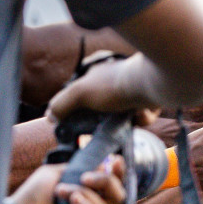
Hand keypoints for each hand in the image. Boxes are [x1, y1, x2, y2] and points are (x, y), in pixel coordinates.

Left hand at [9, 158, 127, 203]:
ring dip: (82, 194)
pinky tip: (72, 201)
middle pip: (117, 195)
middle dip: (106, 181)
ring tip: (61, 192)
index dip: (117, 172)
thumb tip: (104, 165)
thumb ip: (79, 168)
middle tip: (86, 178)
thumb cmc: (31, 198)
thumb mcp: (54, 173)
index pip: (110, 184)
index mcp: (83, 193)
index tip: (115, 161)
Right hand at [45, 56, 160, 125]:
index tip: (81, 125)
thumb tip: (50, 117)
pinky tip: (141, 112)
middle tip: (107, 127)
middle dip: (107, 120)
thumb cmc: (114, 84)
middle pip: (104, 109)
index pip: (82, 97)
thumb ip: (62, 104)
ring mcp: (134, 89)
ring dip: (126, 121)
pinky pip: (143, 116)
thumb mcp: (80, 93)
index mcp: (96, 77)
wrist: (151, 82)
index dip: (80, 112)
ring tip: (128, 117)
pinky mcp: (150, 98)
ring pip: (125, 115)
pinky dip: (142, 118)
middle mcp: (115, 81)